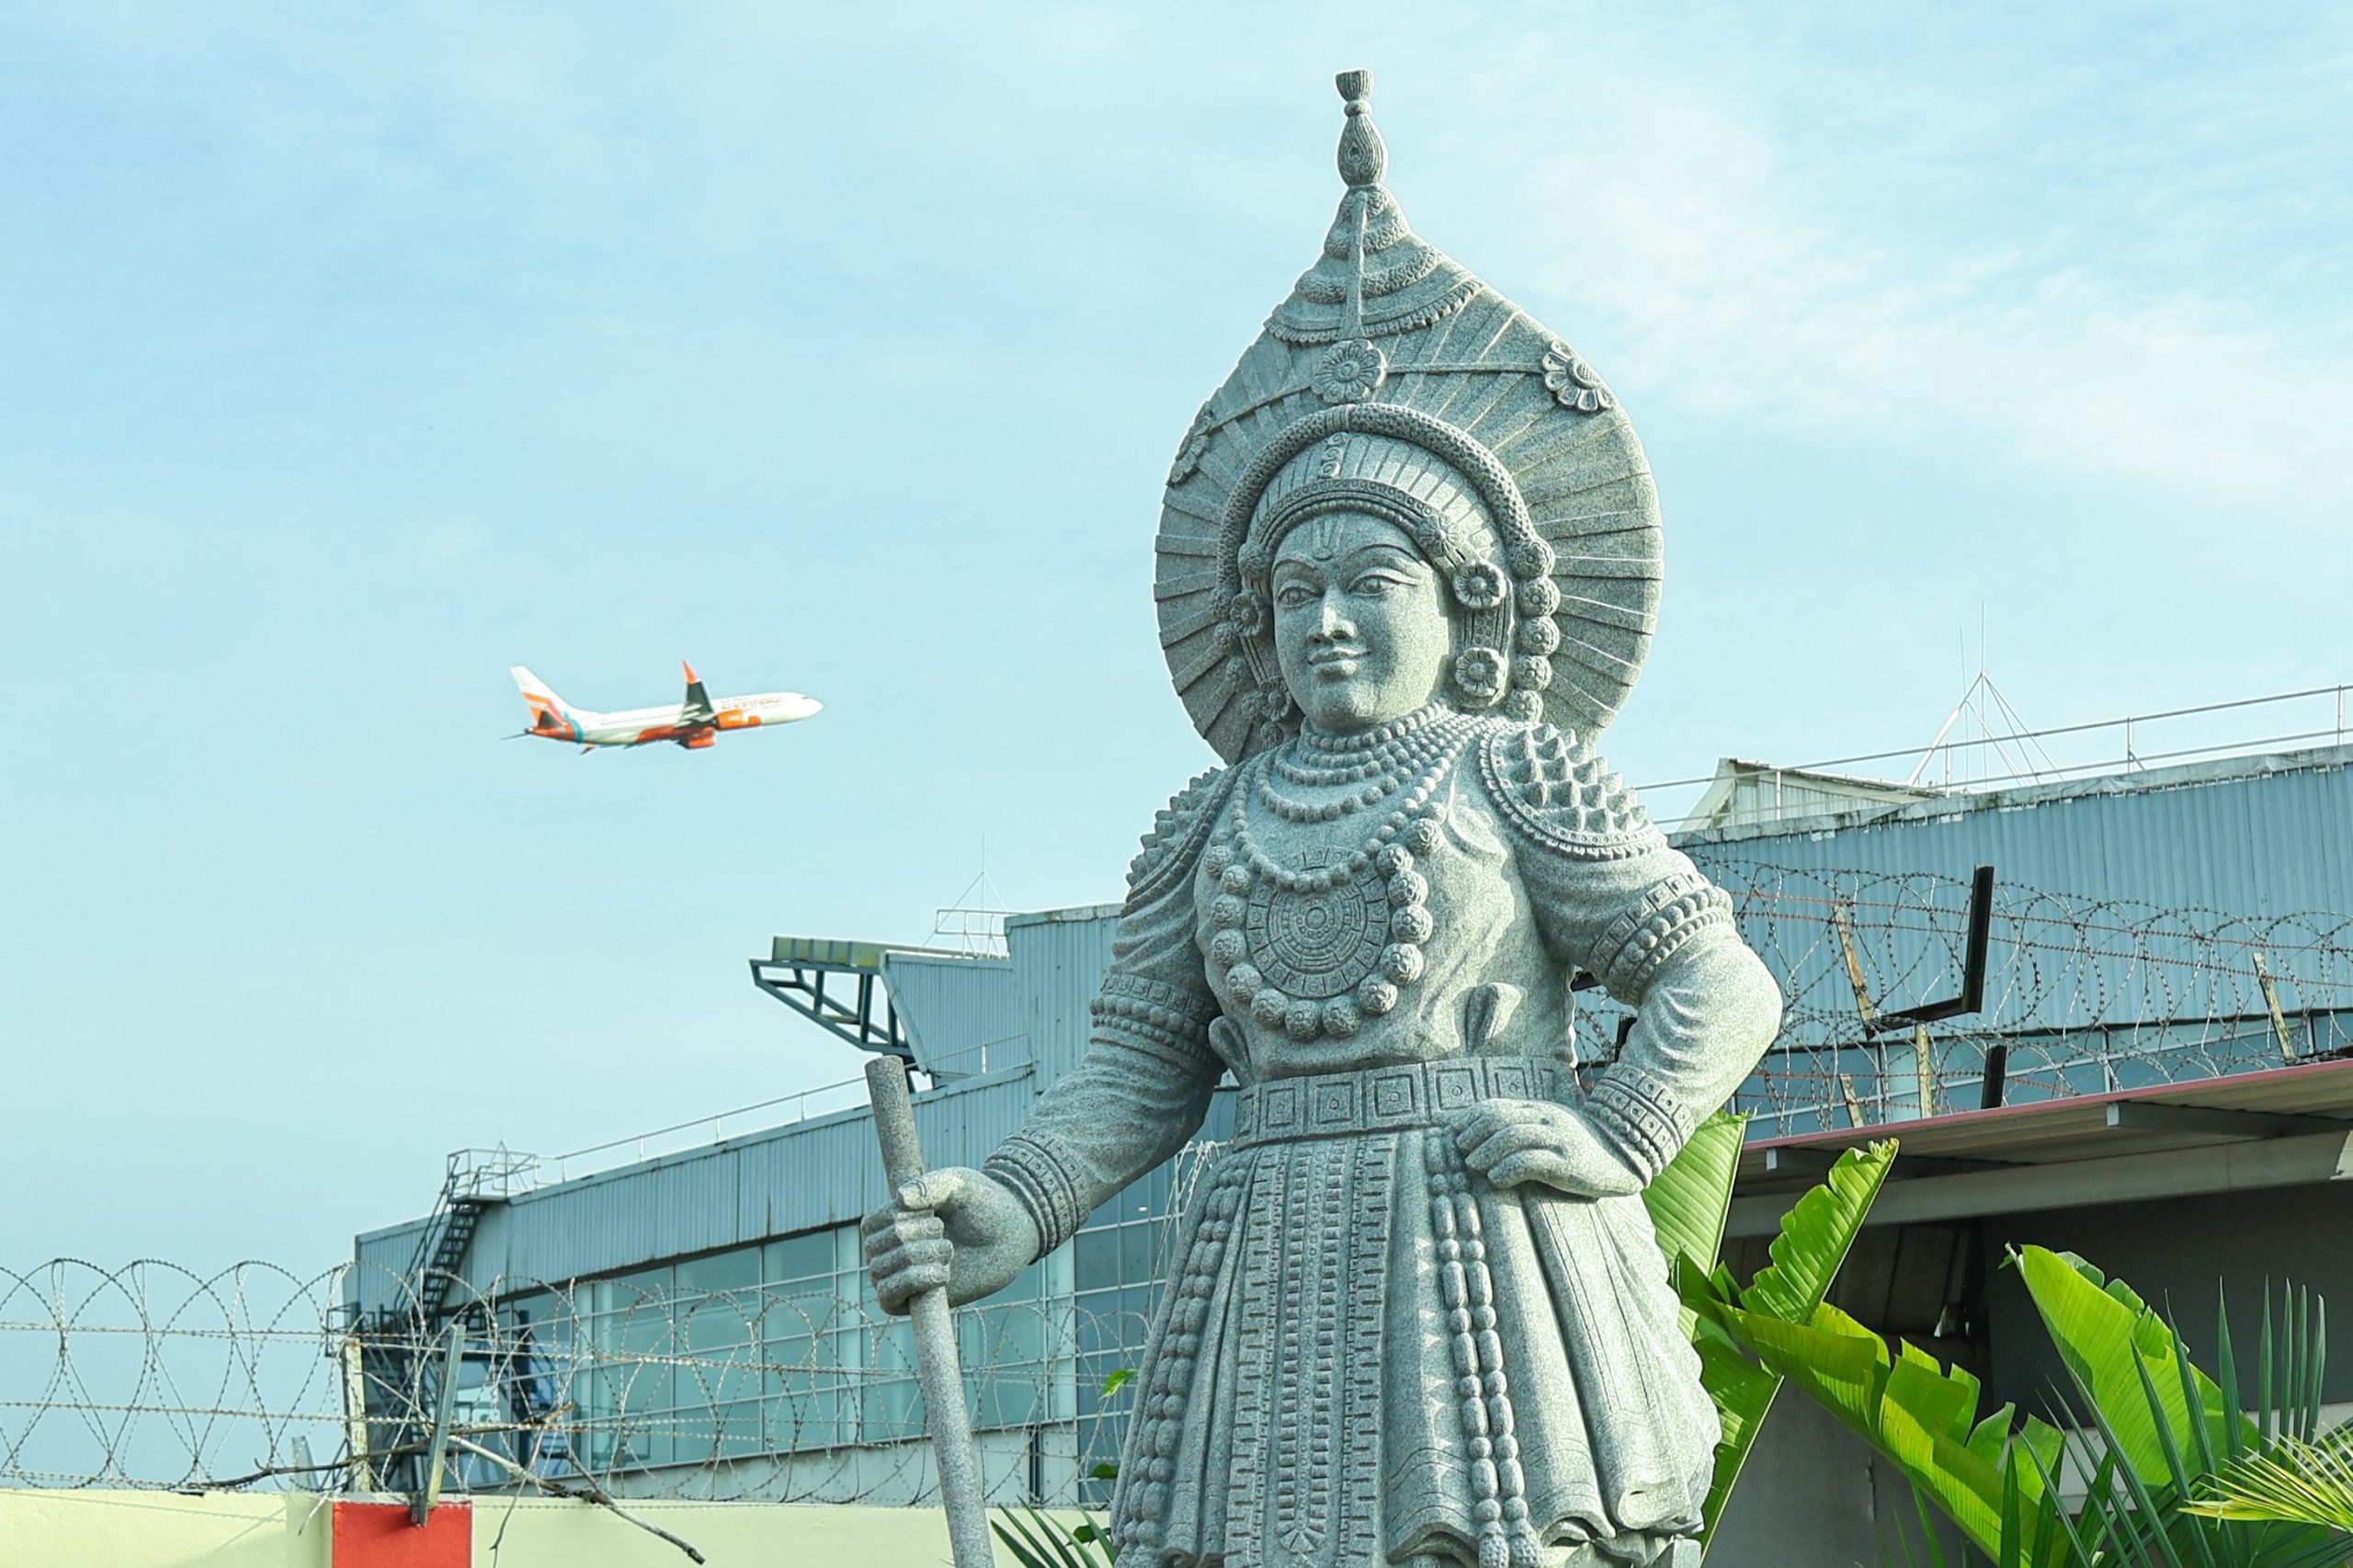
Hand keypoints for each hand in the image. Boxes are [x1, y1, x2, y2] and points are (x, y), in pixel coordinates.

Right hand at [860, 1167, 1039, 1314]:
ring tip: (949, 1249)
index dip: (895, 1218)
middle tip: (943, 1230)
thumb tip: (900, 1198)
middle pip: (876, 1247)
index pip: (871, 1225)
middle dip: (912, 1236)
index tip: (930, 1211)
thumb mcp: (957, 1185)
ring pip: (881, 1271)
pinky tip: (943, 1274)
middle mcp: (890, 1252)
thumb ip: (930, 1186)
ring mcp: (900, 1278)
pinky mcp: (913, 1302)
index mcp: (892, 1222)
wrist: (1010, 1235)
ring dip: (918, 1257)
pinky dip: (914, 1281)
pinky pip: (888, 1297)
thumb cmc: (980, 1204)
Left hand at [1446, 1098, 1644, 1197]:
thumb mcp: (1551, 1128)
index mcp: (1540, 1109)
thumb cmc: (1579, 1146)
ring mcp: (1557, 1139)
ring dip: (1486, 1152)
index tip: (1454, 1131)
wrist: (1623, 1157)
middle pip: (1500, 1118)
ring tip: (1473, 1165)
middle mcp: (1546, 1119)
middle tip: (1461, 1149)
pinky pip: (1530, 1161)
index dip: (1471, 1117)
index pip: (1497, 1106)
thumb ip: (1524, 1127)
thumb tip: (1484, 1138)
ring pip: (1511, 1137)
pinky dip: (1507, 1169)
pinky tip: (1496, 1179)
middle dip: (1474, 1133)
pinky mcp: (1566, 1162)